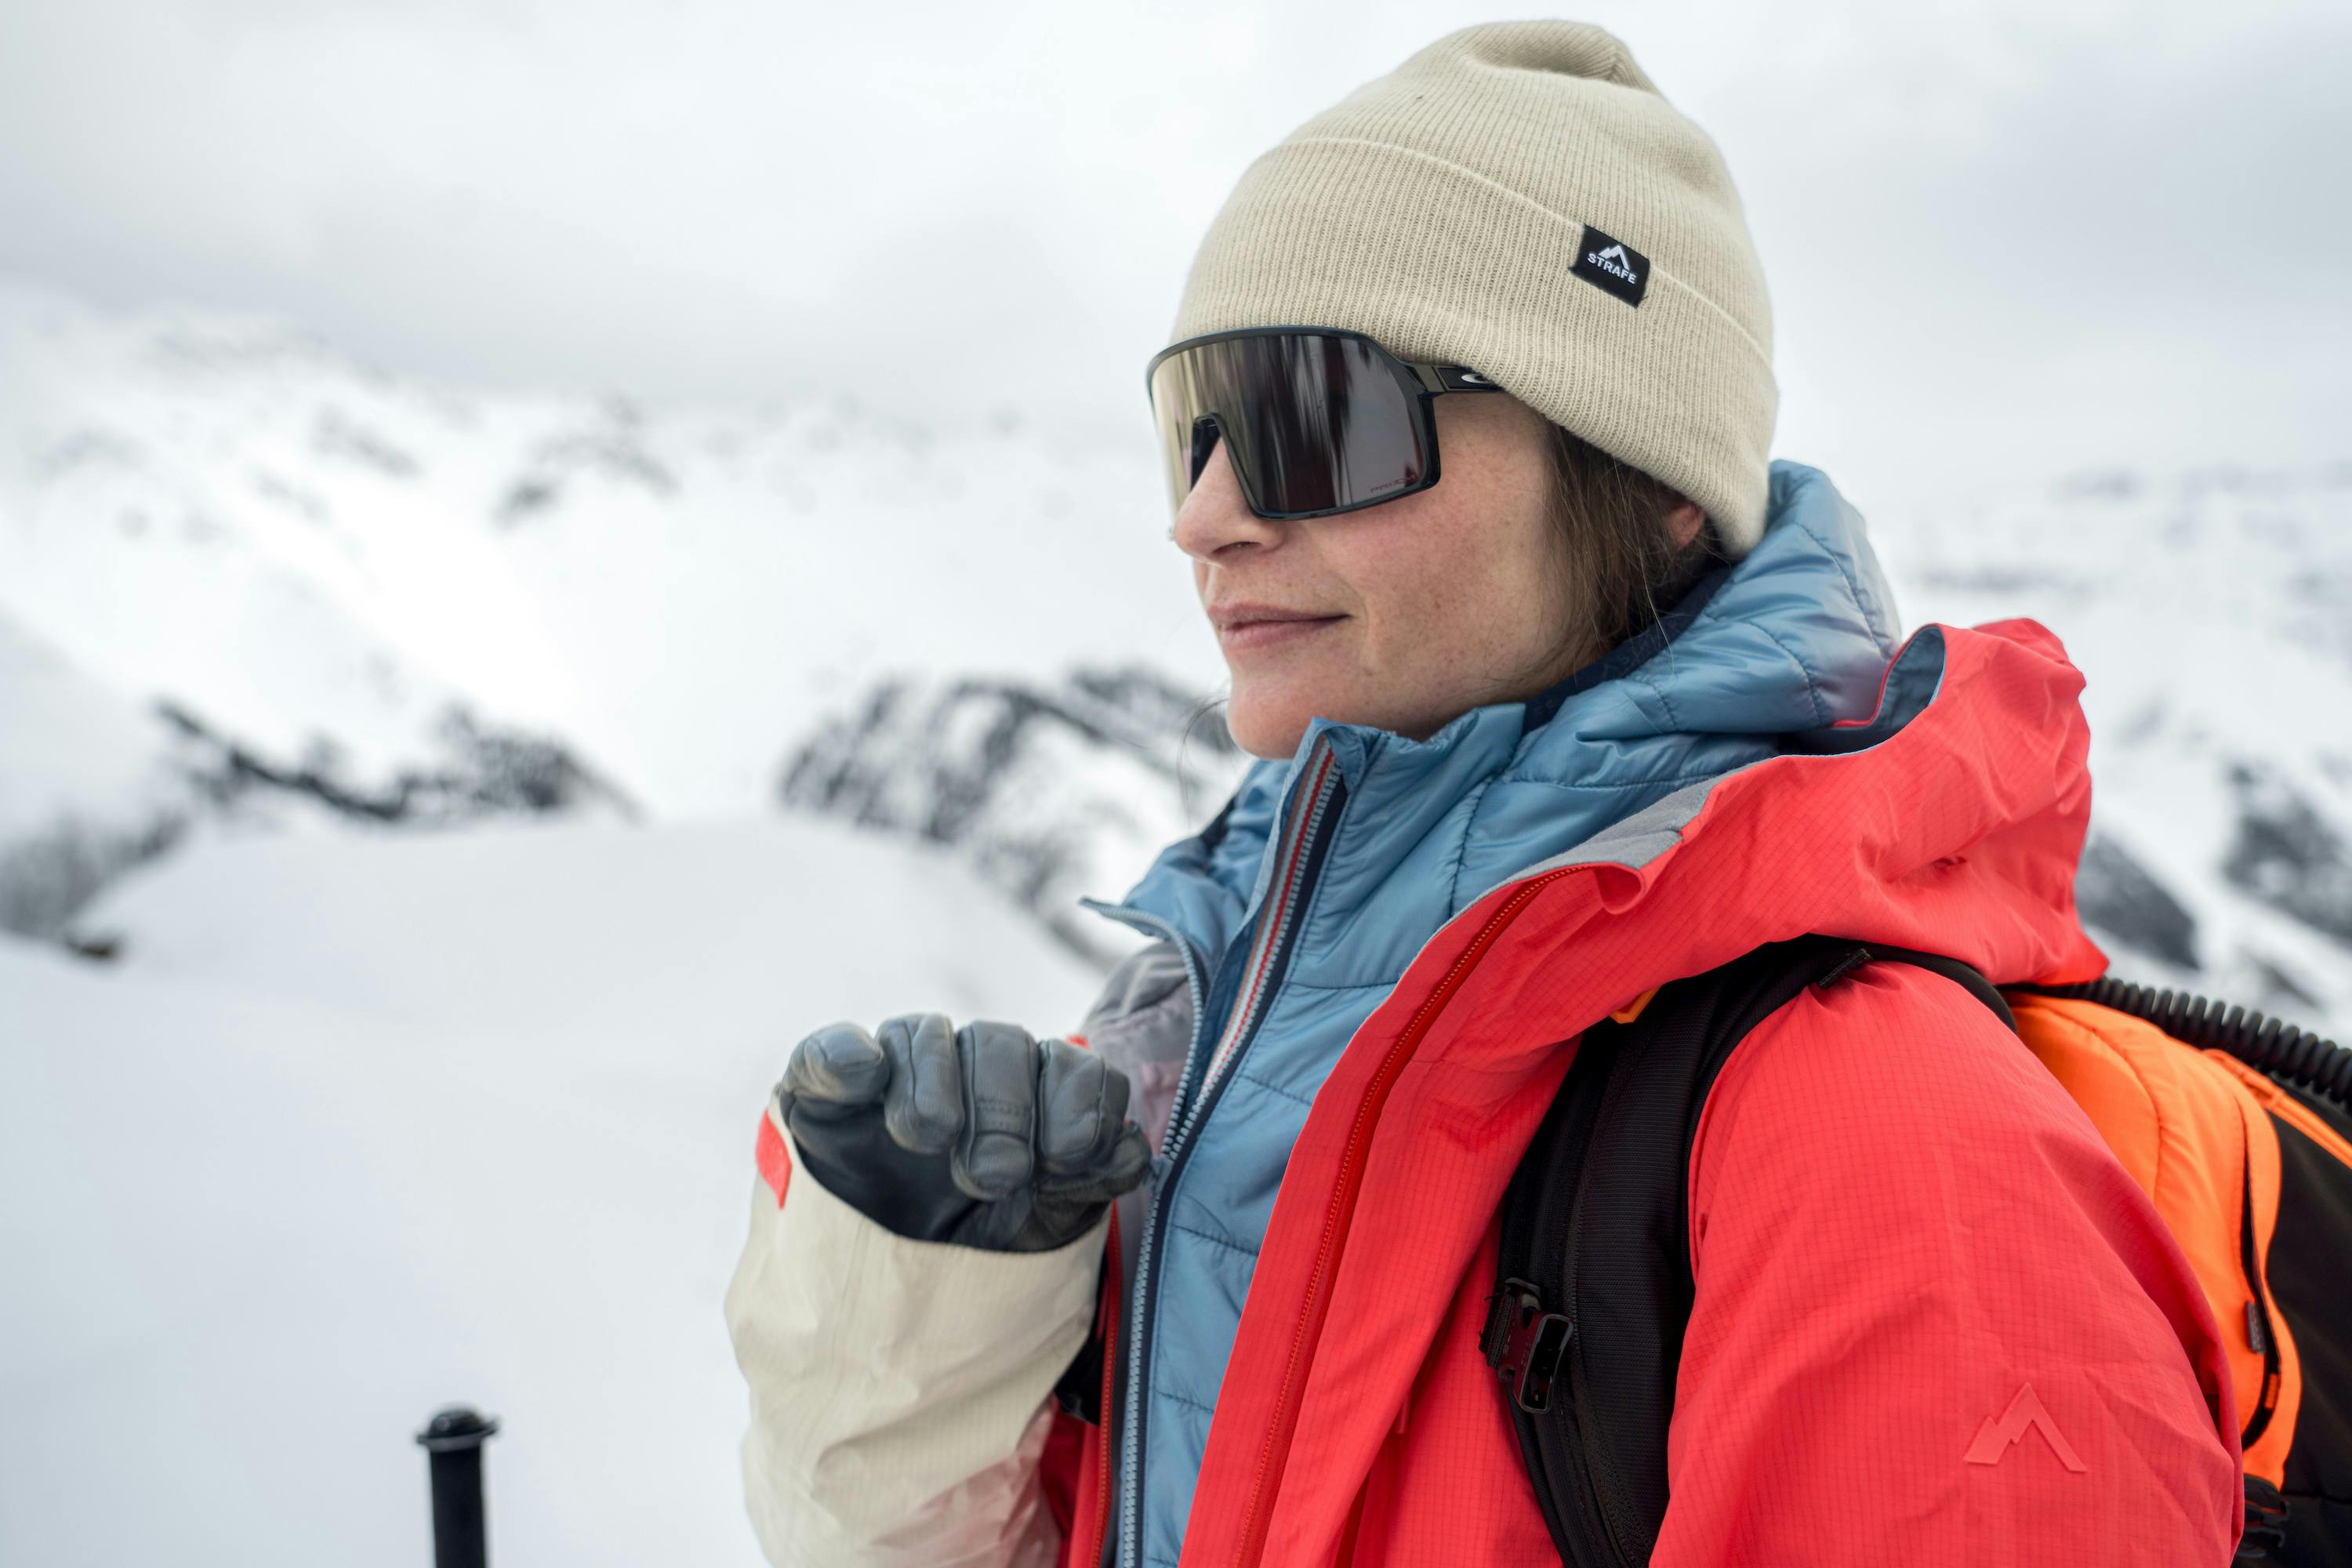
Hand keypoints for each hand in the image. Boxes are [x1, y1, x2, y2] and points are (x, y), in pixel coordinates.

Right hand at [774, 1014, 1151, 1252]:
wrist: (889, 1303)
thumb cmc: (982, 1246)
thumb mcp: (1045, 1220)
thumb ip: (1091, 1179)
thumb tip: (1132, 1149)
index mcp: (1033, 1088)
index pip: (1072, 1064)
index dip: (1076, 1103)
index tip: (1066, 1156)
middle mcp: (968, 1067)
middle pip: (1002, 1042)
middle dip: (1007, 1109)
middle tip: (996, 1175)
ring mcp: (895, 1074)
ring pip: (925, 1034)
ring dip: (935, 1083)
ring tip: (930, 1139)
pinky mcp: (823, 1090)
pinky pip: (833, 1049)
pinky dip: (848, 1054)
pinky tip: (865, 1076)